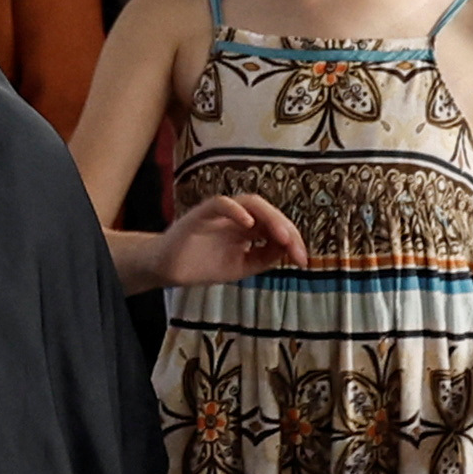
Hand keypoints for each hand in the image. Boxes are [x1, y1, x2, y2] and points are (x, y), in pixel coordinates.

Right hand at [147, 193, 310, 290]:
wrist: (168, 270)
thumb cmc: (203, 265)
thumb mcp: (242, 266)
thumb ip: (264, 257)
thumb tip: (289, 249)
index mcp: (248, 227)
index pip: (276, 225)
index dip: (293, 240)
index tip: (303, 260)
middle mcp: (237, 216)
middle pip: (269, 212)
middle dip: (287, 230)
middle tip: (297, 251)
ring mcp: (220, 213)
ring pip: (251, 202)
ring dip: (270, 217)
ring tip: (282, 236)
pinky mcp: (201, 214)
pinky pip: (220, 204)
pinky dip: (236, 210)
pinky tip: (249, 223)